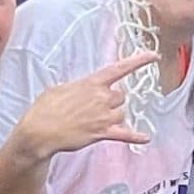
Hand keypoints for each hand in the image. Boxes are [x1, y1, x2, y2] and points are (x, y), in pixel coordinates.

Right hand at [13, 52, 155, 162]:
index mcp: (91, 82)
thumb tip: (82, 91)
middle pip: (121, 96)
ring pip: (122, 114)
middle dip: (112, 101)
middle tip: (95, 108)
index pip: (119, 68)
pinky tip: (146, 138)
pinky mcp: (102, 133)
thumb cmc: (45, 108)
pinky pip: (125, 135)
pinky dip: (136, 137)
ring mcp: (104, 116)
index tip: (153, 56)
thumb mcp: (59, 88)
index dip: (139, 61)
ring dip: (114, 117)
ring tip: (95, 122)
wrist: (40, 130)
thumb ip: (77, 87)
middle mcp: (101, 97)